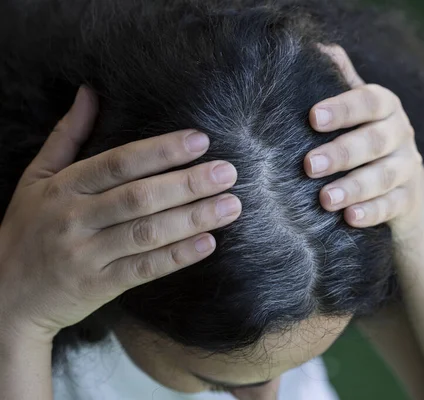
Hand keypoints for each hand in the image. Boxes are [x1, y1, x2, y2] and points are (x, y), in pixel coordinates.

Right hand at [0, 87, 240, 340]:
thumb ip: (66, 136)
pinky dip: (177, 256)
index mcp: (64, 187)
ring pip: (147, 233)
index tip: (200, 141)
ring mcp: (87, 255)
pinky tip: (208, 243)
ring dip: (193, 218)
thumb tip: (89, 93)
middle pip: (139, 197)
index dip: (161, 151)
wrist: (5, 294)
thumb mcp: (36, 178)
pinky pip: (143, 269)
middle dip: (188, 183)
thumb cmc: (27, 229)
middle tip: (228, 172)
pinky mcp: (98, 286)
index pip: (119, 163)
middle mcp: (75, 218)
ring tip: (231, 205)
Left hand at [306, 45, 422, 231]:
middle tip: (308, 165)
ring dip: (354, 187)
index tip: (313, 117)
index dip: (343, 109)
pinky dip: (372, 212)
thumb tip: (317, 50)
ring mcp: (407, 168)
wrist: (398, 182)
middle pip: (375, 141)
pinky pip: (393, 206)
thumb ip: (340, 81)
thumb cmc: (362, 135)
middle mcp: (401, 134)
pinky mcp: (408, 200)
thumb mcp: (356, 109)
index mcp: (385, 107)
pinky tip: (350, 219)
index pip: (369, 101)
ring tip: (325, 199)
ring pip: (384, 176)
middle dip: (341, 153)